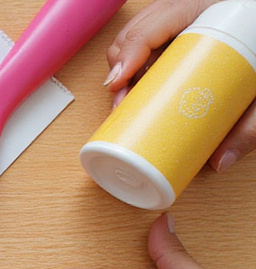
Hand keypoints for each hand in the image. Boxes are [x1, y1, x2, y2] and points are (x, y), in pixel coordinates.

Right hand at [103, 0, 254, 171]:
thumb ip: (250, 121)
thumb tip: (219, 161)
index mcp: (200, 9)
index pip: (149, 27)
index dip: (127, 54)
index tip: (119, 83)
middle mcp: (183, 12)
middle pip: (133, 36)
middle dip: (119, 71)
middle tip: (120, 105)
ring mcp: (177, 22)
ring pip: (132, 41)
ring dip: (122, 73)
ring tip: (124, 104)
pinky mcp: (176, 34)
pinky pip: (144, 47)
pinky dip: (133, 69)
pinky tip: (134, 90)